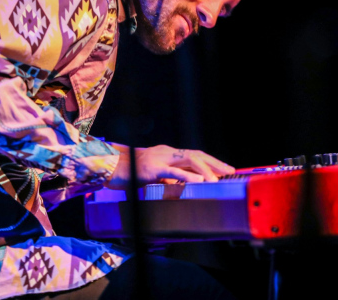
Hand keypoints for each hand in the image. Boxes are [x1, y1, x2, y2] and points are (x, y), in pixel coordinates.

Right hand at [104, 144, 234, 189]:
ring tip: (218, 179)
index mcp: (166, 152)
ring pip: (188, 160)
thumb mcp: (151, 176)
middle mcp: (165, 151)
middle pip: (195, 154)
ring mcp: (159, 158)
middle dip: (214, 163)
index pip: (193, 154)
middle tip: (230, 171)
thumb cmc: (127, 173)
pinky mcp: (151, 168)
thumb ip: (166, 179)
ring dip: (205, 169)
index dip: (210, 161)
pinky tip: (199, 180)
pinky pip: (173, 171)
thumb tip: (180, 187)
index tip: (224, 169)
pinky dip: (188, 176)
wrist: (107, 167)